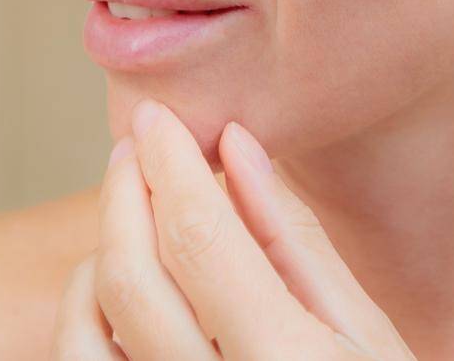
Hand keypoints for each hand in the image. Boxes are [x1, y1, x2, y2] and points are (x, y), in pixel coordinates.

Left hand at [50, 98, 417, 359]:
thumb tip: (234, 146)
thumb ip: (295, 243)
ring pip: (88, 326)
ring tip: (133, 214)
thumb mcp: (368, 337)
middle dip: (124, 192)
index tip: (158, 116)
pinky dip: (86, 316)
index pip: (199, 237)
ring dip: (100, 253)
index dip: (170, 164)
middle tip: (138, 146)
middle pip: (130, 274)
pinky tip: (119, 289)